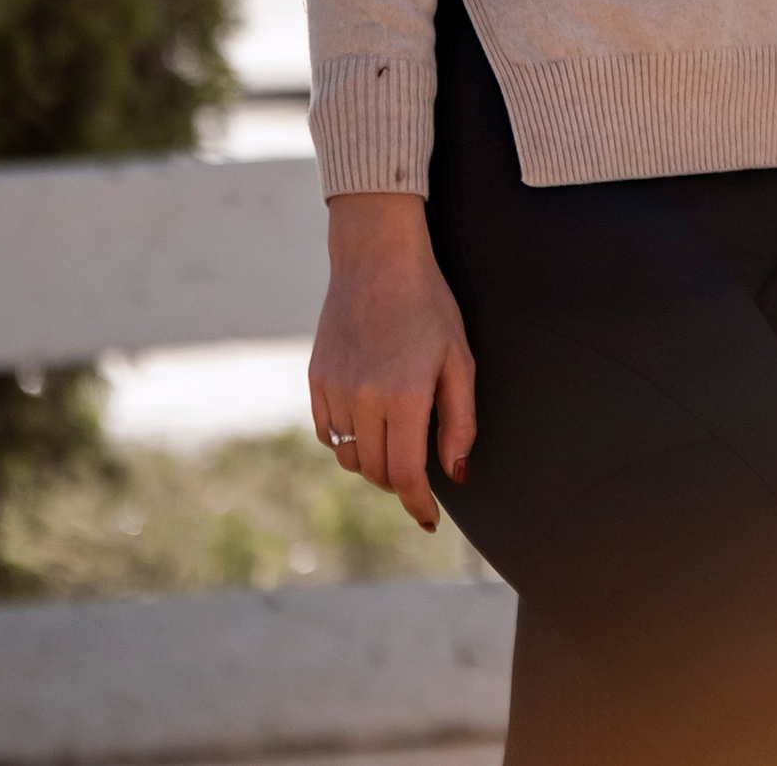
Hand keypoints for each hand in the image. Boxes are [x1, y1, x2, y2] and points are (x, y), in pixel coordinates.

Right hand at [309, 193, 476, 529]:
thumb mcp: (458, 359)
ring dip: (372, 460)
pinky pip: (328, 433)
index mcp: (403, 395)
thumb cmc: (427, 305)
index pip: (405, 476)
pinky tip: (367, 419)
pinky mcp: (316, 378)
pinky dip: (347, 440)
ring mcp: (334, 388)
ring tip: (394, 438)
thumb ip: (460, 421)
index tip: (428, 519)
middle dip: (399, 481)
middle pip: (376, 471)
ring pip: (350, 457)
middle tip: (419, 468)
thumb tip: (455, 474)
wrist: (376, 257)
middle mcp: (363, 397)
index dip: (418, 504)